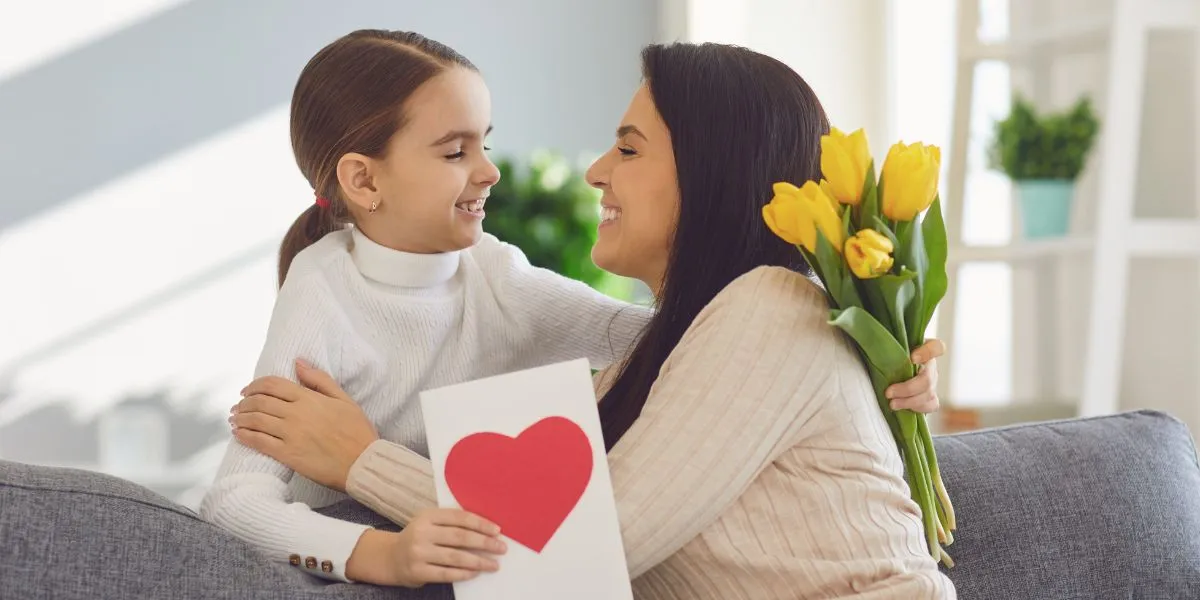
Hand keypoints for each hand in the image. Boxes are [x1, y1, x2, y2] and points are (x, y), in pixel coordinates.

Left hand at [231, 359, 378, 490]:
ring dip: (241, 418)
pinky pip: (259, 442)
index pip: (272, 385)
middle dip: (244, 402)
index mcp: (310, 398)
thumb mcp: (344, 399)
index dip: (255, 385)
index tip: (247, 390)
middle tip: (238, 406)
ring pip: (255, 421)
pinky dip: (245, 436)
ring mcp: (291, 435)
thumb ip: (320, 380)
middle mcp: (297, 414)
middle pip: (259, 402)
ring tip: (235, 419)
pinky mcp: (288, 455)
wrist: (364, 463)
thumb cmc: (357, 432)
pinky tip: (239, 434)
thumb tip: (298, 362)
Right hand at [389, 508, 506, 586]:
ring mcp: (418, 553)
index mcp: (427, 516)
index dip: (481, 524)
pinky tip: (476, 572)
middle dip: (484, 543)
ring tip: (494, 564)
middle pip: (460, 537)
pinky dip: (464, 573)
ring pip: (456, 557)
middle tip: (501, 548)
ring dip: (479, 561)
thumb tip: (486, 529)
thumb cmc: (420, 538)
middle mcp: (422, 533)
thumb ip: (452, 522)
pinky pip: (446, 573)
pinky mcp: (418, 571)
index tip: (497, 531)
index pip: (460, 518)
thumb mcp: (430, 523)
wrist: (391, 557)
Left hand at [885, 338, 945, 413]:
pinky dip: (917, 408)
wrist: (887, 371)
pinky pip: (931, 405)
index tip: (912, 358)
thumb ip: (886, 344)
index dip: (927, 353)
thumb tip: (871, 340)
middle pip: (928, 379)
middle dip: (907, 389)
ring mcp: (933, 381)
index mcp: (923, 348)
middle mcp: (931, 365)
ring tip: (892, 404)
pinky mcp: (931, 396)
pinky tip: (903, 408)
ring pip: (929, 394)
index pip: (937, 347)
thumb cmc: (886, 355)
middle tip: (888, 393)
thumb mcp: (887, 346)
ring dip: (909, 402)